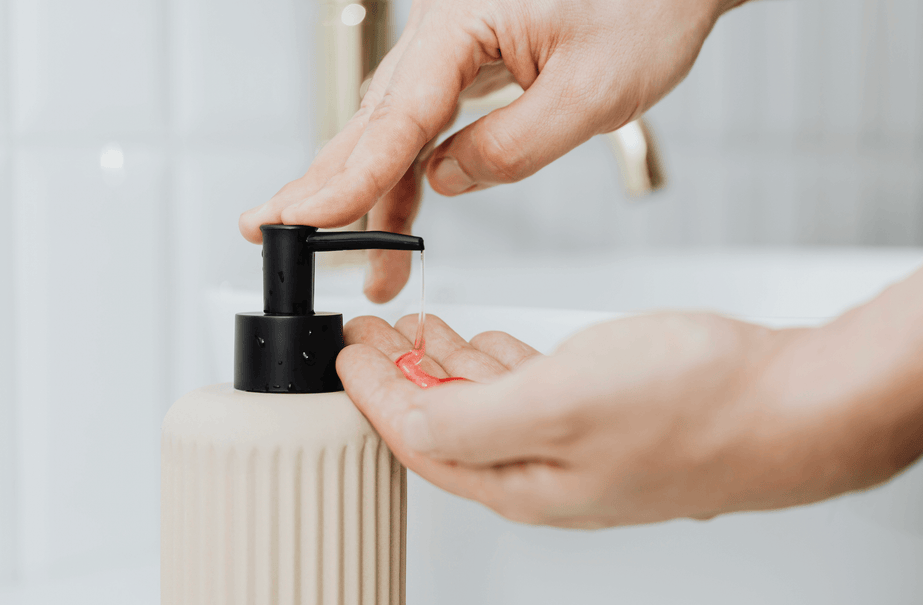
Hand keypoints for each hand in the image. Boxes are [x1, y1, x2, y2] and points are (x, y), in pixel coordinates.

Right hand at [239, 0, 746, 301]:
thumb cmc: (648, 5)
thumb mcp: (594, 92)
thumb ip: (514, 145)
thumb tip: (446, 179)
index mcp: (464, 17)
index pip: (395, 114)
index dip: (348, 178)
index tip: (302, 221)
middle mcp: (446, 25)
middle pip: (374, 119)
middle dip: (326, 184)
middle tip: (274, 235)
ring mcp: (454, 41)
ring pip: (394, 126)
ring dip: (372, 192)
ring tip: (362, 261)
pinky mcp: (470, 57)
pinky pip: (424, 121)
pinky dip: (409, 171)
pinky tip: (397, 213)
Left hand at [336, 310, 843, 526]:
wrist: (793, 402)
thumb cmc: (697, 404)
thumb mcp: (562, 401)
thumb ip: (472, 418)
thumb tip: (406, 420)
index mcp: (523, 482)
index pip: (418, 441)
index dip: (373, 394)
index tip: (345, 353)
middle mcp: (545, 474)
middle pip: (444, 426)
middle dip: (399, 376)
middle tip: (368, 334)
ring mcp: (578, 446)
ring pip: (484, 407)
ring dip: (443, 366)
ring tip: (414, 331)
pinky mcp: (608, 418)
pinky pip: (528, 392)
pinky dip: (494, 362)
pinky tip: (485, 342)